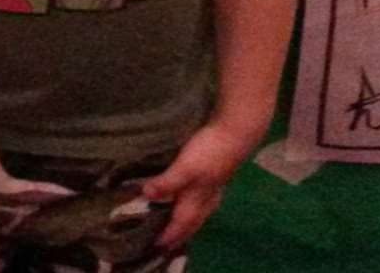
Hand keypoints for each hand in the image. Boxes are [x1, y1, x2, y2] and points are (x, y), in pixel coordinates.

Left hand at [139, 122, 259, 250]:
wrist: (234, 134)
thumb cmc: (209, 152)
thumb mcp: (185, 168)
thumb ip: (167, 183)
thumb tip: (144, 195)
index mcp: (198, 201)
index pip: (181, 225)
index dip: (169, 235)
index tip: (155, 246)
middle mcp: (207, 200)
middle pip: (191, 223)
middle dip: (179, 234)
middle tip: (165, 243)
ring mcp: (213, 189)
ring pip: (198, 214)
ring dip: (186, 223)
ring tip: (175, 227)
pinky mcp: (215, 178)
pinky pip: (201, 202)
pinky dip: (191, 209)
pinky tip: (188, 200)